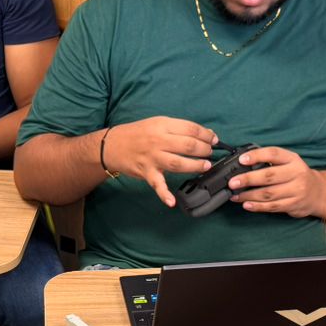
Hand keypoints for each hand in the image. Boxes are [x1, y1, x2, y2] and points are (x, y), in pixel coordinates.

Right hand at [102, 117, 218, 206]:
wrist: (112, 145)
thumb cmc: (137, 134)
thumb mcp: (157, 123)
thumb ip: (178, 129)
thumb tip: (204, 135)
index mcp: (162, 125)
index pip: (190, 129)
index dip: (206, 134)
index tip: (213, 140)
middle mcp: (158, 141)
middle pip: (187, 146)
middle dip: (204, 150)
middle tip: (210, 153)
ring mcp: (152, 158)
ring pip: (178, 163)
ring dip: (195, 166)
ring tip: (205, 166)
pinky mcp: (146, 172)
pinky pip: (157, 185)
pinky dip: (164, 194)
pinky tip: (172, 202)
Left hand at [228, 146, 325, 217]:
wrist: (317, 192)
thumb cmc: (296, 175)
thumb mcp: (288, 162)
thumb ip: (270, 161)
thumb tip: (243, 164)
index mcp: (292, 159)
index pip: (273, 154)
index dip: (257, 156)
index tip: (242, 160)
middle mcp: (296, 173)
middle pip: (269, 176)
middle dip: (248, 179)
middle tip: (233, 182)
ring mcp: (296, 190)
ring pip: (269, 193)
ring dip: (249, 195)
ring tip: (235, 195)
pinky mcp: (293, 204)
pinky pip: (272, 207)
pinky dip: (257, 207)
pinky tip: (246, 205)